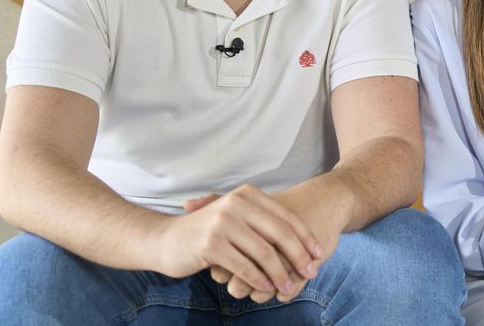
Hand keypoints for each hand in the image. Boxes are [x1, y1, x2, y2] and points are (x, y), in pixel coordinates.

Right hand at [166, 185, 322, 301]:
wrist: (165, 240)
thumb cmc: (206, 232)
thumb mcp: (237, 218)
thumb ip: (263, 221)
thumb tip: (301, 237)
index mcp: (248, 194)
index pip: (286, 216)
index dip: (305, 236)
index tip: (318, 253)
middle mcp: (237, 203)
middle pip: (279, 234)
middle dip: (298, 256)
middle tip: (312, 272)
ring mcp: (224, 222)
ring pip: (264, 253)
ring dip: (280, 273)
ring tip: (289, 287)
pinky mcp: (212, 243)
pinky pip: (244, 266)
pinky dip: (258, 279)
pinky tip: (266, 288)